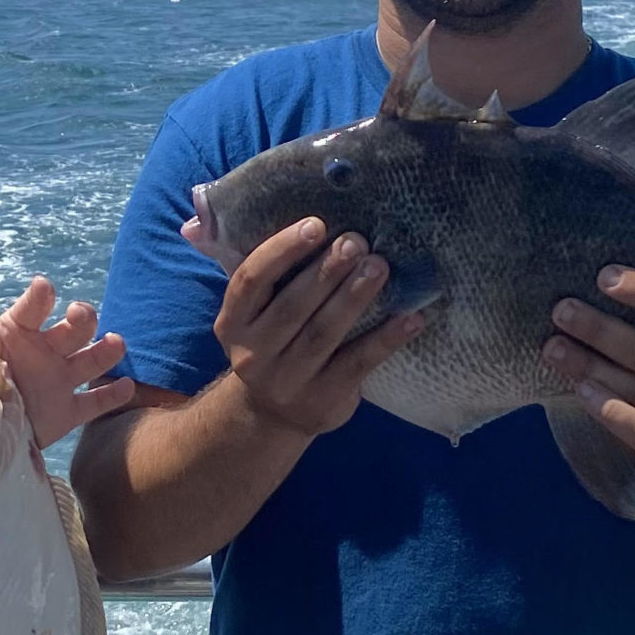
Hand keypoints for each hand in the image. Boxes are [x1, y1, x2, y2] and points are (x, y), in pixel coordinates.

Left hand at [0, 278, 134, 450]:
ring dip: (107, 349)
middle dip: (83, 316)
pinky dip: (113, 395)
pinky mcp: (67, 412)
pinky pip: (95, 403)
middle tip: (80, 315)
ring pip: (91, 359)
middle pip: (74, 327)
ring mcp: (58, 381)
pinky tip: (126, 386)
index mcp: (16, 335)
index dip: (39, 297)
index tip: (44, 290)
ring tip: (115, 343)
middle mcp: (44, 352)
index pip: (31, 309)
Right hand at [215, 220, 422, 438]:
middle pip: (292, 306)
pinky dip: (386, 338)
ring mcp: (287, 381)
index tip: (316, 225)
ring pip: (323, 333)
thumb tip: (223, 217)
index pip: (250, 281)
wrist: (271, 417)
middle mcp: (252, 354)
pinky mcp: (323, 400)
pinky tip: (412, 317)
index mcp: (232, 324)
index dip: (281, 250)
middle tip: (357, 241)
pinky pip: (357, 364)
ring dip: (355, 296)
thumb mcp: (250, 316)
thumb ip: (255, 274)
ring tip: (380, 265)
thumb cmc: (271, 344)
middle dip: (327, 270)